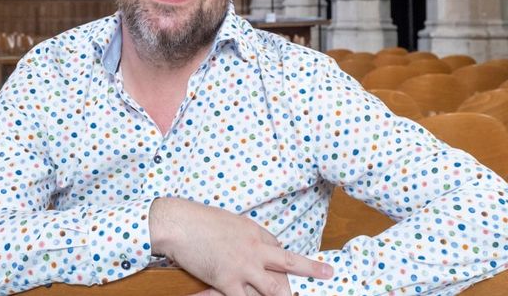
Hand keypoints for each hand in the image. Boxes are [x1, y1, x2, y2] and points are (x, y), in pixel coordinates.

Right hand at [149, 198, 332, 295]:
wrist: (179, 223)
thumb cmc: (199, 220)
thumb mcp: (229, 221)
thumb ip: (243, 234)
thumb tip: (250, 243)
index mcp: (254, 231)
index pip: (278, 247)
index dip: (281, 260)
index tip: (283, 266)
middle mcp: (254, 248)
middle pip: (289, 263)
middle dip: (310, 269)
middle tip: (327, 273)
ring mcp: (243, 266)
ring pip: (274, 288)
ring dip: (283, 295)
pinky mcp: (227, 281)